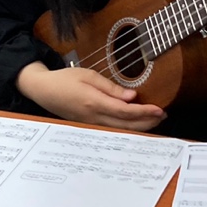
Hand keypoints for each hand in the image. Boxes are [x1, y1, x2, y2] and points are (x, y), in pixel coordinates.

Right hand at [16, 62, 165, 131]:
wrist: (43, 91)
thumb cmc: (65, 79)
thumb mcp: (88, 76)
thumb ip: (110, 88)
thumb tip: (132, 97)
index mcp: (94, 102)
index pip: (125, 111)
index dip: (144, 112)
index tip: (159, 109)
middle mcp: (94, 118)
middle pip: (126, 126)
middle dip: (147, 122)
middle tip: (163, 115)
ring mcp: (91, 125)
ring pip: (121, 131)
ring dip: (139, 127)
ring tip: (154, 119)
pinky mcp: (89, 126)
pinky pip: (112, 130)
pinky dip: (127, 128)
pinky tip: (135, 123)